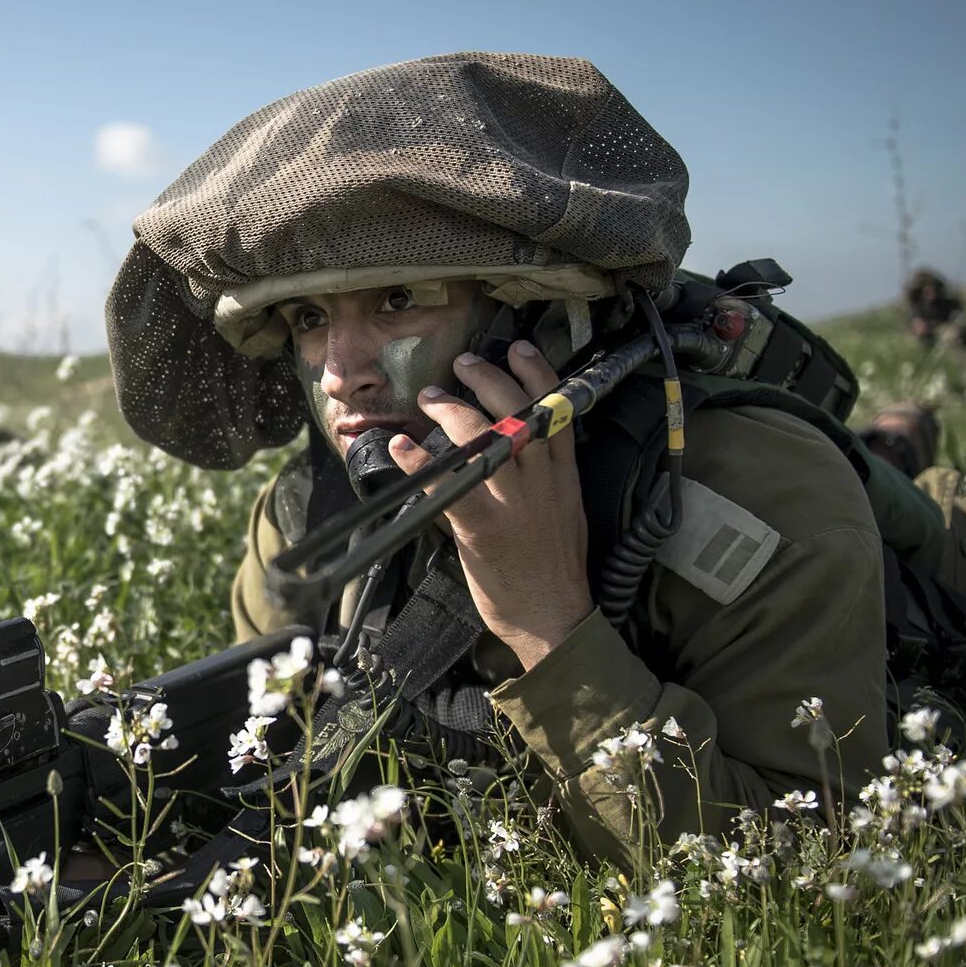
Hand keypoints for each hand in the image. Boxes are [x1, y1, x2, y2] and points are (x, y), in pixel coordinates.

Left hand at [388, 340, 591, 670]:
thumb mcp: (559, 513)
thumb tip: (505, 444)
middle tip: (462, 363)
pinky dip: (420, 461)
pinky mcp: (484, 529)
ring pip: (487, 437)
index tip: (518, 347)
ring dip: (453, 410)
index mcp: (564, 476)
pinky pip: (450, 485)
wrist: (554, 619)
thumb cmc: (551, 569)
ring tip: (429, 395)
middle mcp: (542, 482)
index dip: (538, 373)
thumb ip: (538, 478)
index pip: (557, 410)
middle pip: (520, 412)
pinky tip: (402, 444)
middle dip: (489, 379)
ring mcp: (514, 504)